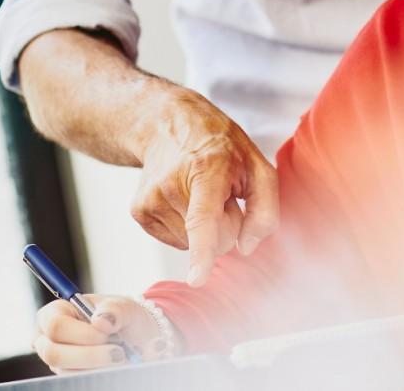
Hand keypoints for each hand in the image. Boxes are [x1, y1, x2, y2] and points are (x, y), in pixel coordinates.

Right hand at [33, 296, 165, 373]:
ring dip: (98, 367)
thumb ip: (115, 309)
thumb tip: (100, 321)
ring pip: (67, 372)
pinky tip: (114, 366)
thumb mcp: (124, 307)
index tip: (105, 335)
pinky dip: (99, 376)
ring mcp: (57, 361)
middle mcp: (49, 338)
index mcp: (57, 312)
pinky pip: (77, 382)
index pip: (55, 325)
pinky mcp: (67, 377)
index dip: (80, 333)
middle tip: (118, 353)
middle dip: (88, 355)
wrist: (136, 341)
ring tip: (122, 357)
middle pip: (53, 353)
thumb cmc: (123, 319)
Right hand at [131, 84, 278, 285]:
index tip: (197, 279)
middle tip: (220, 192)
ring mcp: (151, 199)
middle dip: (225, 225)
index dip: (203, 250)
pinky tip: (183, 199)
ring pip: (192, 244)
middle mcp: (171, 185)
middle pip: (211, 239)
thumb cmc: (219, 146)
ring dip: (203, 226)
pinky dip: (186, 228)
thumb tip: (246, 248)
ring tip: (198, 191)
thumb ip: (264, 208)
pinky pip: (176, 241)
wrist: (168, 124)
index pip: (203, 217)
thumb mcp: (257, 164)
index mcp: (206, 168)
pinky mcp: (139, 212)